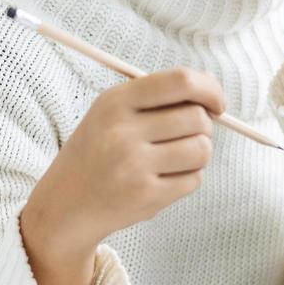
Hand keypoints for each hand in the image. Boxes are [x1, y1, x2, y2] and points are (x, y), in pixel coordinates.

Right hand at [22, 67, 226, 260]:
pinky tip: (164, 178)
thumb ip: (159, 96)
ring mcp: (134, 166)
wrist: (67, 202)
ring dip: (198, 154)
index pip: (180, 82)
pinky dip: (188, 178)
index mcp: (116, 101)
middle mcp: (123, 131)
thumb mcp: (113, 111)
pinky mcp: (146, 196)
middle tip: (186, 135)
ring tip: (176, 158)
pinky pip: (194, 180)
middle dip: (204, 127)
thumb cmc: (99, 150)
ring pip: (202, 150)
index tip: (216, 103)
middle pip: (197, 118)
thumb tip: (212, 90)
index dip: (209, 89)